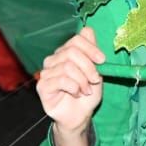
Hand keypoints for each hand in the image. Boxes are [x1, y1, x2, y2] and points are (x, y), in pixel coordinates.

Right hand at [37, 26, 105, 145]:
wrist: (79, 115)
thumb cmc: (87, 94)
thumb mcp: (96, 72)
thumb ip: (91, 53)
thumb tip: (88, 30)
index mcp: (66, 52)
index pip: (76, 39)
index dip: (91, 48)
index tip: (102, 60)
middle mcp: (54, 59)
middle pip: (72, 52)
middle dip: (88, 67)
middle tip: (95, 80)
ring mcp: (46, 72)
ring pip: (67, 67)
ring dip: (82, 80)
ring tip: (86, 90)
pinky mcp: (42, 86)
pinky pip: (61, 80)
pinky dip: (74, 87)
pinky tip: (76, 93)